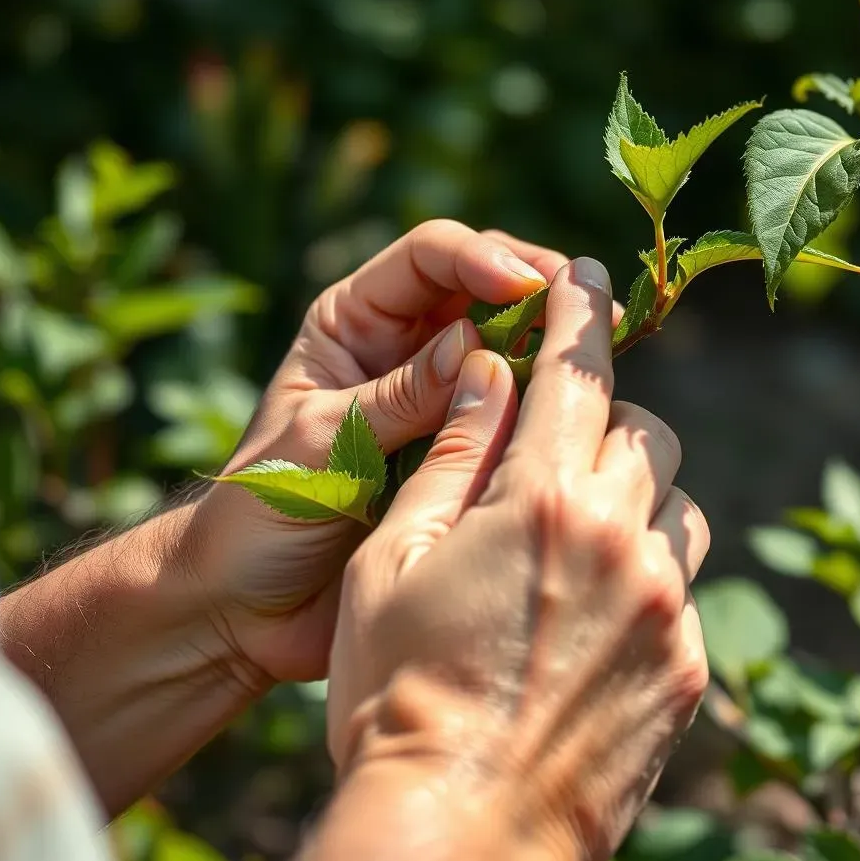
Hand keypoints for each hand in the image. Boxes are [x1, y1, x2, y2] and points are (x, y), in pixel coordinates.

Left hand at [188, 219, 568, 683]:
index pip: (429, 258)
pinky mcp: (461, 452)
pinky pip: (513, 415)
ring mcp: (438, 401)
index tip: (530, 288)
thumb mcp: (321, 442)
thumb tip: (475, 350)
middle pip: (484, 290)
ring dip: (555, 348)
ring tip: (606, 358)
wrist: (253, 602)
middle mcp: (402, 349)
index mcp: (354, 323)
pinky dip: (548, 408)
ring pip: (510, 350)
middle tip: (596, 316)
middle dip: (541, 293)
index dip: (483, 259)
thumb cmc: (261, 512)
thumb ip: (397, 397)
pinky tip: (585, 414)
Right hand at [326, 256, 709, 860]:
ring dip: (635, 495)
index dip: (578, 314)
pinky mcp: (687, 667)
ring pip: (676, 504)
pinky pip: (682, 583)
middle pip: (642, 432)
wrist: (458, 827)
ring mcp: (667, 607)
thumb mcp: (394, 557)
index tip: (587, 277)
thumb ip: (452, 453)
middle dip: (603, 421)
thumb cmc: (398, 687)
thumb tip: (484, 369)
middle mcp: (623, 539)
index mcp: (542, 499)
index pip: (576, 372)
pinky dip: (646, 569)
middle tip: (552, 452)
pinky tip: (591, 614)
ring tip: (576, 534)